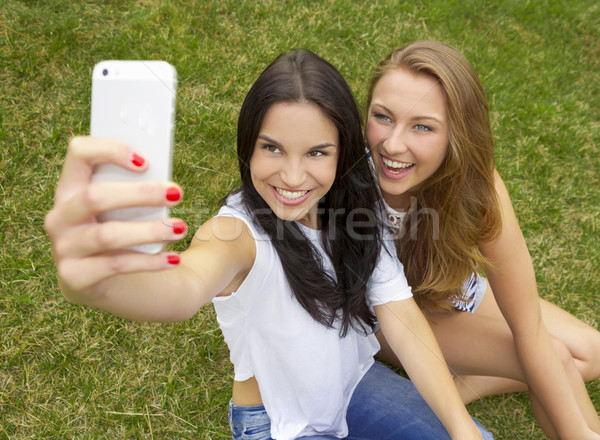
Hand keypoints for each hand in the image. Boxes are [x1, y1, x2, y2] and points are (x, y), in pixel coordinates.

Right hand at [44, 136, 185, 301]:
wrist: (102, 281)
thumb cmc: (120, 231)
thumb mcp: (125, 209)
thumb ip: (140, 192)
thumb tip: (174, 190)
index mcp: (71, 188)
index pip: (79, 154)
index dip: (109, 150)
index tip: (146, 161)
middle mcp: (61, 216)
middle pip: (95, 196)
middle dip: (141, 194)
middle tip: (177, 194)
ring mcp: (64, 248)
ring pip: (108, 235)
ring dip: (150, 230)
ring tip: (180, 228)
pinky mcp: (75, 277)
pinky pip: (116, 265)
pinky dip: (149, 262)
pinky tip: (173, 259)